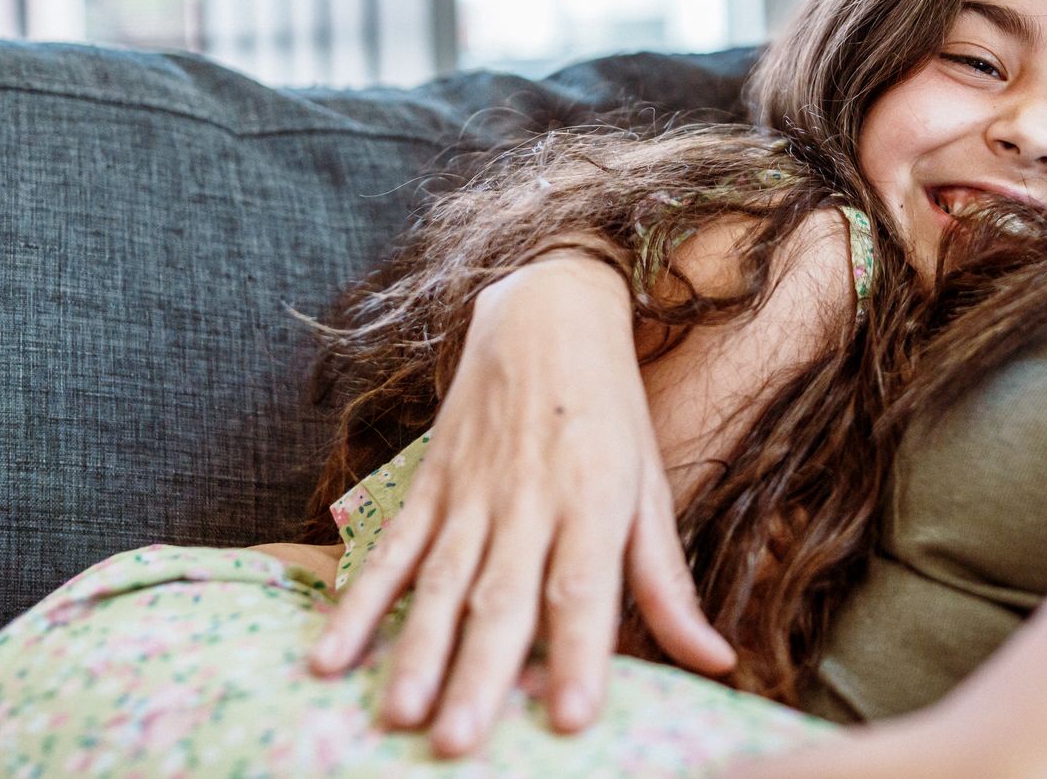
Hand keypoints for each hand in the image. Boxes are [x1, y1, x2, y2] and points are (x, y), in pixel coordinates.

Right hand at [306, 252, 736, 757]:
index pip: (583, 586)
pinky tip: (331, 657)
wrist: (548, 310)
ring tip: (398, 715)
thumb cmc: (610, 411)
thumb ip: (667, 582)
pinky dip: (359, 603)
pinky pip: (391, 550)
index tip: (572, 718)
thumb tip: (715, 661)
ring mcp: (472, 491)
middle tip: (457, 744)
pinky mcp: (430, 483)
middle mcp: (530, 500)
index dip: (579, 652)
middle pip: (501, 596)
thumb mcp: (650, 486)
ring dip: (416, 650)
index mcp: (594, 500)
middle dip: (479, 674)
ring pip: (439, 580)